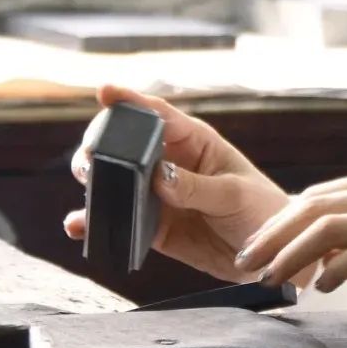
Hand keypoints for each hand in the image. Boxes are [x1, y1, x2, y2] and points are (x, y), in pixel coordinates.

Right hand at [64, 84, 290, 281]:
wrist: (268, 256)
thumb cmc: (260, 209)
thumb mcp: (234, 194)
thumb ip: (196, 187)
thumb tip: (157, 177)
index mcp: (195, 141)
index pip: (159, 115)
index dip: (131, 100)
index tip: (105, 91)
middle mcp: (171, 163)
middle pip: (127, 145)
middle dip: (103, 144)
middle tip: (91, 157)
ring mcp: (158, 195)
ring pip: (116, 182)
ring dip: (95, 182)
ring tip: (88, 185)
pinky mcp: (152, 227)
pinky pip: (119, 221)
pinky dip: (96, 222)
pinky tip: (79, 225)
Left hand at [235, 165, 346, 317]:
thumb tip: (326, 252)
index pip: (318, 195)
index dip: (280, 221)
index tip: (255, 246)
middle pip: (313, 206)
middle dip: (272, 235)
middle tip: (244, 262)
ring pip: (330, 227)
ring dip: (292, 254)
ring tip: (271, 279)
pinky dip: (334, 270)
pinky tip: (320, 288)